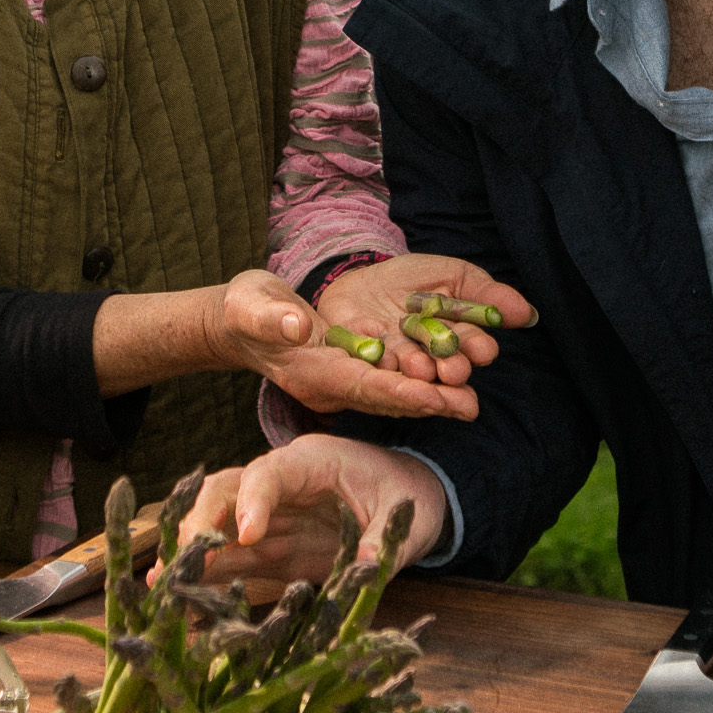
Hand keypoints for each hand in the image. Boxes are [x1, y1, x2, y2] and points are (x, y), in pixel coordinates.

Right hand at [177, 437, 448, 588]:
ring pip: (216, 526)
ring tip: (160, 585)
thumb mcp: (404, 516)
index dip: (252, 501)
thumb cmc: (407, 497)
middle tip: (183, 559)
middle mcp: (279, 485)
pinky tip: (181, 598)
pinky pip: (230, 560)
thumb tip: (364, 563)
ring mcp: (269, 518)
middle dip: (199, 521)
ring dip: (190, 553)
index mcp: (312, 462)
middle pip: (224, 492)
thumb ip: (381, 536)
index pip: (269, 472)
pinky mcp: (268, 549)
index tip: (246, 535)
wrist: (411, 500)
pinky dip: (206, 577)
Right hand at [226, 266, 497, 424]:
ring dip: (429, 400)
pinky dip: (417, 389)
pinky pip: (388, 386)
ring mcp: (340, 384)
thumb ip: (272, 317)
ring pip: (390, 397)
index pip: (360, 386)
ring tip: (470, 402)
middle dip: (426, 404)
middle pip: (384, 400)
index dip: (397, 392)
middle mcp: (329, 387)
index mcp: (310, 373)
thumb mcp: (252, 306)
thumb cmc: (246, 309)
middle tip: (470, 406)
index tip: (433, 397)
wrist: (242, 323)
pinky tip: (447, 386)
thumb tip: (297, 326)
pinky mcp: (348, 375)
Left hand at [313, 255, 538, 394]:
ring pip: (410, 371)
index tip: (484, 349)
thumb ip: (486, 293)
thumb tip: (528, 314)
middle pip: (444, 366)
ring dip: (418, 370)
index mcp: (454, 340)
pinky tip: (387, 362)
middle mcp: (428, 360)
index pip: (471, 345)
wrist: (356, 281)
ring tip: (422, 367)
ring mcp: (395, 364)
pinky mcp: (362, 365)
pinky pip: (372, 370)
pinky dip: (380, 368)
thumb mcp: (452, 276)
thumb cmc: (410, 281)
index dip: (477, 347)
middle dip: (451, 368)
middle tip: (455, 369)